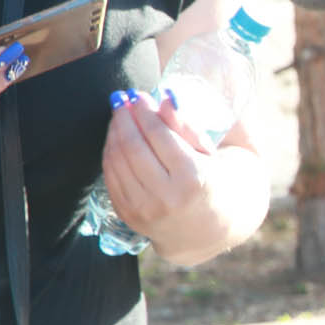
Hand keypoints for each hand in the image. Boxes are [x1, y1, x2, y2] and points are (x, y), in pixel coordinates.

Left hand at [100, 91, 228, 255]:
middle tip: (122, 100)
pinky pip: (111, 176)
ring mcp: (144, 208)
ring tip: (120, 117)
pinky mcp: (129, 215)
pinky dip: (110, 153)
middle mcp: (167, 196)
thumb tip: (165, 98)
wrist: (209, 229)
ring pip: (117, 160)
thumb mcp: (210, 154)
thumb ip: (186, 126)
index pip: (159, 135)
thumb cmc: (214, 183)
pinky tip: (116, 139)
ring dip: (114, 133)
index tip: (139, 95)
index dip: (145, 111)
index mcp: (194, 178)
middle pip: (133, 146)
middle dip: (124, 118)